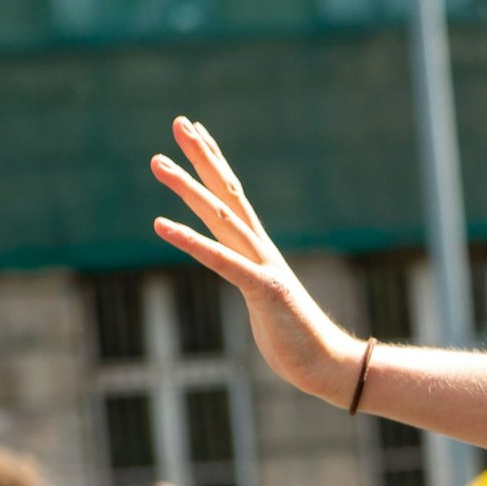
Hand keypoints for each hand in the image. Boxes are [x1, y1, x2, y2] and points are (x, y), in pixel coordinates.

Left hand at [150, 117, 366, 403]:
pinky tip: (160, 224)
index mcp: (260, 251)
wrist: (328, 363)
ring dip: (187, 187)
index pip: (234, 197)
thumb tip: (241, 277)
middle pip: (227, 193)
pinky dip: (190, 240)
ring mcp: (263, 266)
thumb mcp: (266, 303)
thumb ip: (251, 282)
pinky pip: (220, 260)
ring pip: (220, 217)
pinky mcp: (263, 289)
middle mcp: (261, 249)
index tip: (197, 133)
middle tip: (179, 122)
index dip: (215, 163)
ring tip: (157, 161)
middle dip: (202, 157)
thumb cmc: (296, 339)